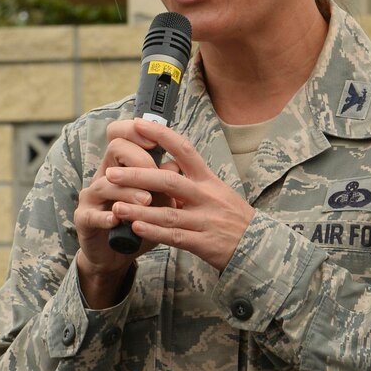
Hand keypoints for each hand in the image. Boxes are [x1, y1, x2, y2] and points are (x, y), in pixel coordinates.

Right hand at [74, 121, 165, 294]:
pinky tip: (117, 221)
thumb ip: (166, 185)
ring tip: (146, 202)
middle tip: (157, 178)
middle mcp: (105, 174)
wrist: (117, 253)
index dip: (135, 131)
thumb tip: (178, 166)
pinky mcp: (84, 219)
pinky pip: (92, 214)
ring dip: (128, 191)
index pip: (122, 135)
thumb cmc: (141, 222)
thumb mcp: (159, 202)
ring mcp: (92, 197)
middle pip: (115, 149)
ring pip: (106, 183)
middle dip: (139, 161)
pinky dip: (105, 217)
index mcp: (123, 165)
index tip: (153, 141)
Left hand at [102, 124, 254, 271]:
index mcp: (208, 180)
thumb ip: (191, 181)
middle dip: (138, 175)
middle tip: (112, 172)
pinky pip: (175, 236)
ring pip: (168, 211)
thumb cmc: (232, 218)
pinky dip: (154, 232)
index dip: (161, 135)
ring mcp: (205, 220)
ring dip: (139, 209)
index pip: (185, 150)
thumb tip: (166, 166)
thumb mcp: (217, 192)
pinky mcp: (204, 242)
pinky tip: (135, 228)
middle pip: (169, 180)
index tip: (138, 124)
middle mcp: (207, 196)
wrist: (258, 246)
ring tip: (116, 205)